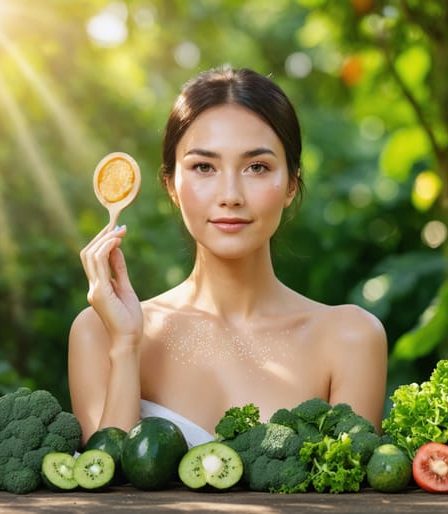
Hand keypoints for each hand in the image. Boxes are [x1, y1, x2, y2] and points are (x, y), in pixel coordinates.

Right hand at [80, 224, 142, 346]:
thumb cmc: (129, 318)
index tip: (117, 230)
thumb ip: (119, 270)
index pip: (93, 258)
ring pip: (91, 256)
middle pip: (88, 254)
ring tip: (120, 231)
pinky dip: (107, 250)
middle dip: (102, 237)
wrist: (129, 339)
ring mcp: (94, 289)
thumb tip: (117, 250)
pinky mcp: (100, 292)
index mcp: (97, 286)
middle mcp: (92, 286)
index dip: (102, 242)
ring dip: (106, 240)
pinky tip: (117, 242)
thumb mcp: (125, 288)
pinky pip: (99, 265)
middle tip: (118, 226)